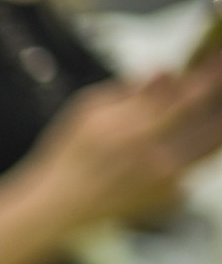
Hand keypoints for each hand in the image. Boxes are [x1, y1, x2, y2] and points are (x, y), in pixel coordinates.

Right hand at [27, 57, 221, 232]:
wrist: (58, 207)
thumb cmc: (68, 156)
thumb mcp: (87, 110)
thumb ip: (129, 90)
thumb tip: (163, 71)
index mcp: (134, 129)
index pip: (189, 95)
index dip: (211, 74)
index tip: (220, 57)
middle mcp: (156, 155)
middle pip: (212, 120)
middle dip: (218, 98)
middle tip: (218, 83)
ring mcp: (166, 179)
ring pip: (213, 144)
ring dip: (216, 124)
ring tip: (211, 111)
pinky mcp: (170, 196)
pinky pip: (197, 166)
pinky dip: (198, 151)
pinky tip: (186, 142)